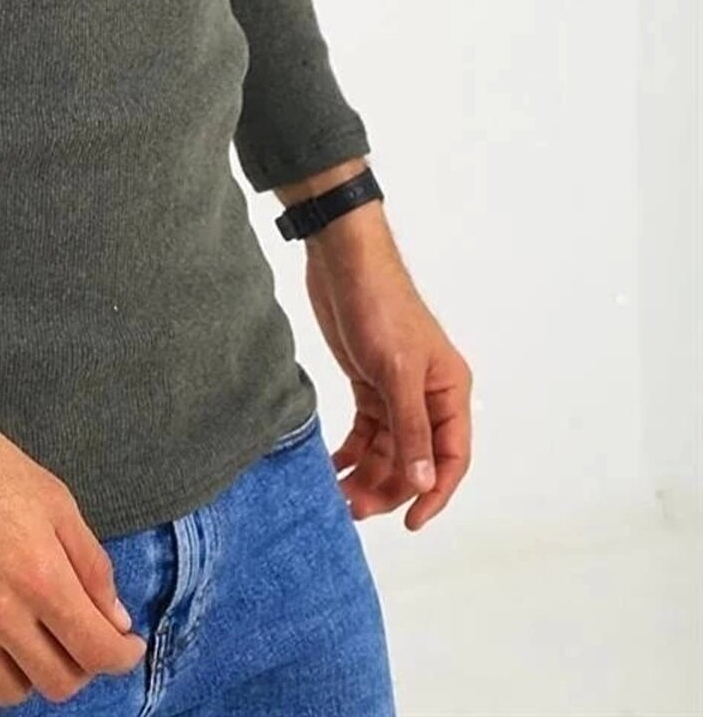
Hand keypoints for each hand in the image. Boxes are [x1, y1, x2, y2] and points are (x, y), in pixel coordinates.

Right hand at [0, 377, 145, 705]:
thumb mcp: (54, 498)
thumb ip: (92, 564)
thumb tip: (116, 621)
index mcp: (41, 575)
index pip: (97, 652)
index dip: (122, 656)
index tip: (126, 644)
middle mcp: (0, 612)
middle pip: (58, 683)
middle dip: (82, 664)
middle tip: (78, 633)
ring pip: (10, 692)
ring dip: (32, 672)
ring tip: (33, 635)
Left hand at [304, 227, 472, 531]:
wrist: (343, 262)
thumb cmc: (380, 305)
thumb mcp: (396, 371)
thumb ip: (410, 429)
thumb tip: (424, 483)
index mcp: (449, 391)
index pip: (451, 458)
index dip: (434, 494)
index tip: (409, 523)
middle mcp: (429, 396)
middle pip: (416, 460)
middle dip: (389, 487)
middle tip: (354, 508)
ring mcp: (397, 391)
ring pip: (389, 450)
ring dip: (367, 474)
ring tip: (339, 495)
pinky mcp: (369, 383)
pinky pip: (367, 431)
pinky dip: (352, 451)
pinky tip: (334, 467)